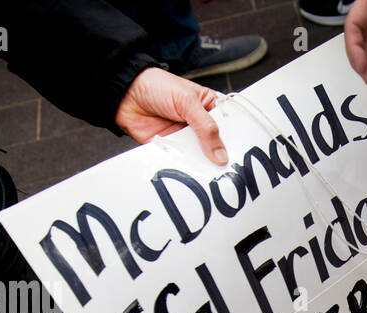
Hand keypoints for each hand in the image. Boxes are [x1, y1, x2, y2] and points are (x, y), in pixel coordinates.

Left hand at [114, 67, 228, 164]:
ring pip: (200, 156)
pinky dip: (185, 167)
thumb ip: (206, 128)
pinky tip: (190, 171)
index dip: (235, 140)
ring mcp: (186, 138)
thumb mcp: (187, 102)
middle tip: (226, 168)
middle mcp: (200, 125)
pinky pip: (182, 161)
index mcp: (209, 108)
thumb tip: (221, 153)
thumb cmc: (156, 85)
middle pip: (216, 146)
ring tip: (209, 172)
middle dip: (219, 156)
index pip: (228, 126)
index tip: (240, 154)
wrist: (126, 94)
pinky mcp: (172, 148)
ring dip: (202, 163)